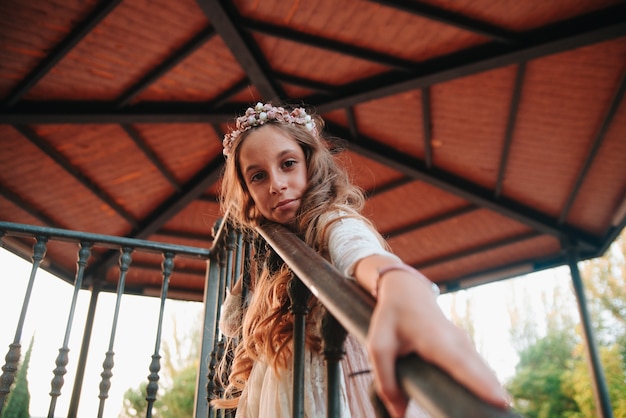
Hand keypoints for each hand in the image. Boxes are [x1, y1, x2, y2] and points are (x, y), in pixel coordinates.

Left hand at [365, 271, 508, 416]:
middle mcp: (456, 341)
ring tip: (500, 412)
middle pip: (480, 371)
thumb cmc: (392, 318)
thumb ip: (386, 380)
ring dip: (494, 391)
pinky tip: (494, 402)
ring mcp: (465, 343)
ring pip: (484, 371)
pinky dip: (488, 385)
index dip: (480, 383)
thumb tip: (399, 414)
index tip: (500, 400)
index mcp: (434, 338)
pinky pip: (481, 370)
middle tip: (504, 414)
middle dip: (493, 394)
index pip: (460, 364)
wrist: (407, 291)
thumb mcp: (379, 346)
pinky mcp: (467, 348)